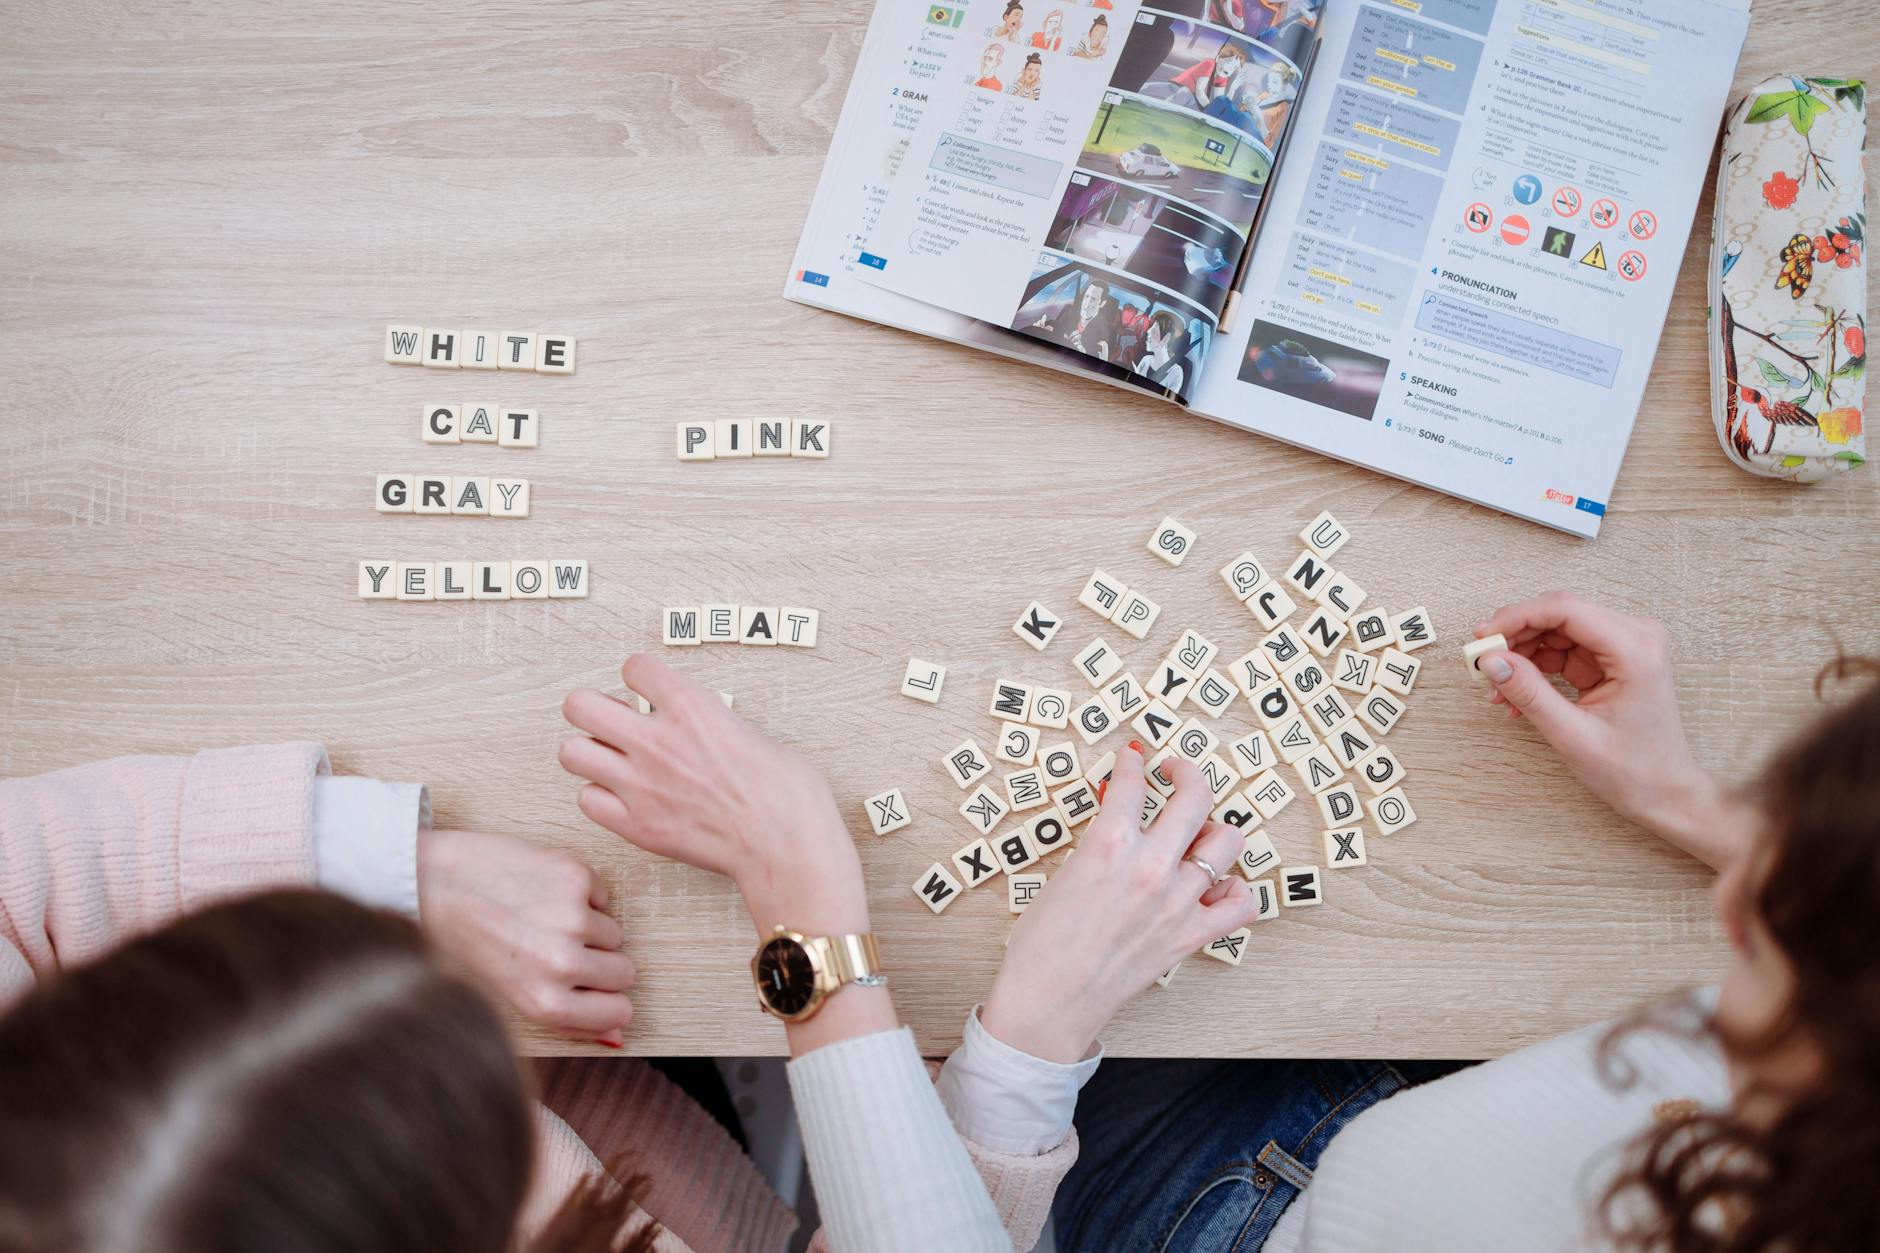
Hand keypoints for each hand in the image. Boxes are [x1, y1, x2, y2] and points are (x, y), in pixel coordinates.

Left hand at [415, 828, 634, 1046]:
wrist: (426, 881)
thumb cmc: (457, 942)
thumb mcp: (504, 999)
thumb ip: (565, 1022)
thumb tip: (616, 1038)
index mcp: (544, 1003)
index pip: (620, 1013)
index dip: (607, 999)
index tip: (592, 989)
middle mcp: (562, 964)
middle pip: (624, 972)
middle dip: (600, 963)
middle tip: (559, 950)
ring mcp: (572, 918)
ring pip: (615, 933)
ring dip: (588, 928)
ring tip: (541, 920)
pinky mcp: (575, 878)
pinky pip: (603, 896)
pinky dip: (582, 894)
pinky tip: (541, 893)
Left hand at [559, 657, 893, 1058]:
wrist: (786, 844)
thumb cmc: (784, 791)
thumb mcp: (749, 730)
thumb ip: (707, 721)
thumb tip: (693, 724)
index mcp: (691, 706)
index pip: (633, 667)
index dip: (640, 677)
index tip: (647, 689)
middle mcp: (656, 740)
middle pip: (579, 705)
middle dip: (593, 709)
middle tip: (612, 722)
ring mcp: (640, 784)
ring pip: (571, 752)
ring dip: (590, 753)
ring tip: (612, 761)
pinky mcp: (636, 825)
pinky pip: (587, 800)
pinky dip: (600, 796)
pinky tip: (623, 797)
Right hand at [981, 747, 1259, 1062]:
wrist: (1051, 997)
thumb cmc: (1044, 943)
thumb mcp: (1064, 874)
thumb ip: (1099, 844)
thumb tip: (1119, 821)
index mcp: (1109, 844)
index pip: (1132, 783)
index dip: (1134, 763)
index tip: (1136, 757)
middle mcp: (1150, 866)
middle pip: (1194, 797)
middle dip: (1187, 774)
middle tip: (1176, 773)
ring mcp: (1177, 900)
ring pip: (1226, 842)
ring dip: (1215, 830)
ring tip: (1200, 834)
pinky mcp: (1190, 935)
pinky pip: (1240, 904)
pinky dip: (1235, 892)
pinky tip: (1217, 888)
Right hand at [1474, 591, 1754, 868]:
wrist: (1664, 792)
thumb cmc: (1634, 770)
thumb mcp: (1573, 735)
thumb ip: (1530, 694)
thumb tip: (1491, 660)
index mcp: (1636, 650)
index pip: (1566, 610)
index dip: (1516, 617)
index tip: (1481, 638)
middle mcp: (1635, 637)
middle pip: (1559, 615)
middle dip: (1515, 637)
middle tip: (1483, 665)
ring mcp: (1624, 646)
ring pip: (1556, 630)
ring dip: (1522, 655)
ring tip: (1501, 691)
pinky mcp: (1611, 658)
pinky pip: (1562, 649)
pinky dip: (1536, 667)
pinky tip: (1518, 695)